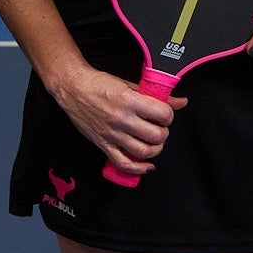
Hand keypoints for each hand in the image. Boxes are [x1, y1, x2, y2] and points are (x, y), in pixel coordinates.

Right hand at [46, 64, 189, 179]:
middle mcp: (121, 119)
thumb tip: (179, 102)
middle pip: (155, 135)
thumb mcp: (129, 84)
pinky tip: (147, 165)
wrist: (73, 89)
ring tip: (155, 142)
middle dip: (164, 133)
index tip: (165, 115)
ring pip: (143, 151)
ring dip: (155, 149)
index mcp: (129, 100)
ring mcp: (112, 134)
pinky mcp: (103, 144)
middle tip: (161, 128)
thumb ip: (155, 95)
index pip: (162, 114)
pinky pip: (123, 163)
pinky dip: (138, 168)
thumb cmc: (98, 84)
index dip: (168, 115)